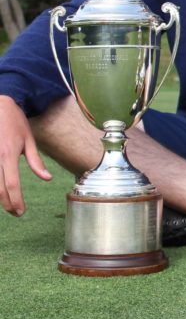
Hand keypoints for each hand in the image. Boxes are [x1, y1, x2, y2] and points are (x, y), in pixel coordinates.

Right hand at [0, 96, 50, 215]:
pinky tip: (2, 191)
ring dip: (0, 197)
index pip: (12, 184)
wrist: (0, 106)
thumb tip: (47, 178)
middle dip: (8, 204)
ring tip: (10, 205)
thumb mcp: (29, 140)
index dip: (16, 200)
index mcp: (9, 154)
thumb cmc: (16, 123)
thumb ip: (36, 162)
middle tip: (17, 213)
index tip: (21, 212)